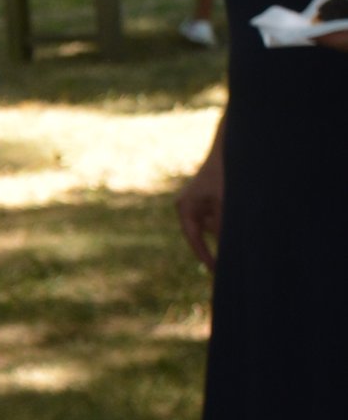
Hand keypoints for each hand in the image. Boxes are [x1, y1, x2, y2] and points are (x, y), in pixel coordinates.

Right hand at [175, 145, 224, 263]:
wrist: (227, 149)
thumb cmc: (223, 174)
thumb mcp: (225, 202)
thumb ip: (224, 225)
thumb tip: (228, 247)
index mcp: (185, 207)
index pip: (194, 238)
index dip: (205, 255)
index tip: (216, 270)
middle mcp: (187, 207)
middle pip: (204, 232)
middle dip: (219, 238)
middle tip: (233, 258)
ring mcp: (196, 204)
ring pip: (213, 225)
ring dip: (225, 225)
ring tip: (235, 215)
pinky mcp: (206, 201)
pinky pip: (216, 217)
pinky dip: (226, 218)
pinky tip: (231, 206)